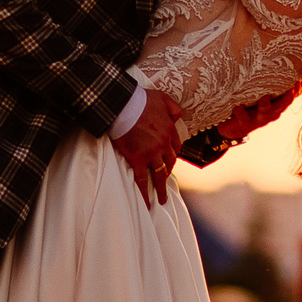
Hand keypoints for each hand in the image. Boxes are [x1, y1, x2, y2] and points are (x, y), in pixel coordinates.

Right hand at [111, 89, 182, 206]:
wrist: (122, 105)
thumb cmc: (140, 99)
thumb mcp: (163, 98)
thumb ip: (174, 108)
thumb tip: (179, 116)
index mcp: (169, 131)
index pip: (176, 147)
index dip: (173, 154)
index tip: (169, 160)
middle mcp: (163, 144)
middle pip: (170, 162)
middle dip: (168, 171)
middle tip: (164, 180)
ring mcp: (151, 153)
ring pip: (160, 174)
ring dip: (161, 188)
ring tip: (161, 199)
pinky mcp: (137, 159)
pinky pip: (142, 179)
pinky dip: (145, 192)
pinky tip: (147, 203)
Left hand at [218, 85, 300, 143]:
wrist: (234, 128)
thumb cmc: (251, 106)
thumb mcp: (263, 96)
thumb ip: (275, 85)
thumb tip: (294, 72)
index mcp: (277, 105)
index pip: (290, 96)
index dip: (297, 89)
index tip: (300, 79)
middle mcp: (270, 113)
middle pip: (282, 105)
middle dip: (287, 98)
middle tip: (291, 88)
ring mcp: (258, 119)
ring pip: (265, 113)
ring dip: (266, 105)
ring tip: (265, 97)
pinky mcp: (244, 123)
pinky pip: (243, 118)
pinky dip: (240, 112)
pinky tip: (238, 107)